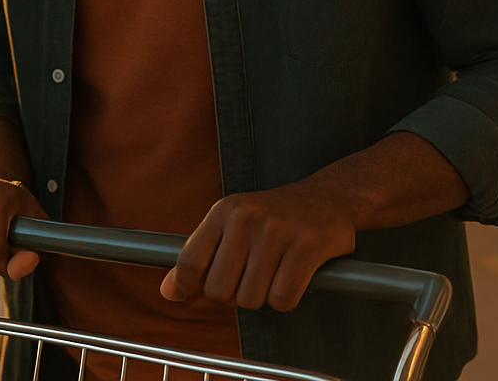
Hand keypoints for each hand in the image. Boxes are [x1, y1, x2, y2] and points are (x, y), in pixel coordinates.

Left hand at [160, 183, 355, 311]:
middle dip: (233, 294)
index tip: (185, 296)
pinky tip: (292, 279)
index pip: (190, 261)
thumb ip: (200, 256)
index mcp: (223, 211)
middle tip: (250, 279)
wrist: (328, 198)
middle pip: (219, 290)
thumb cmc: (274, 218)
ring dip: (262, 297)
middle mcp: (246, 218)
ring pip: (251, 298)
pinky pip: (283, 298)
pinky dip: (286, 300)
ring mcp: (277, 231)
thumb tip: (169, 292)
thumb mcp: (232, 224)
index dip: (185, 286)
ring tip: (274, 274)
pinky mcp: (307, 246)